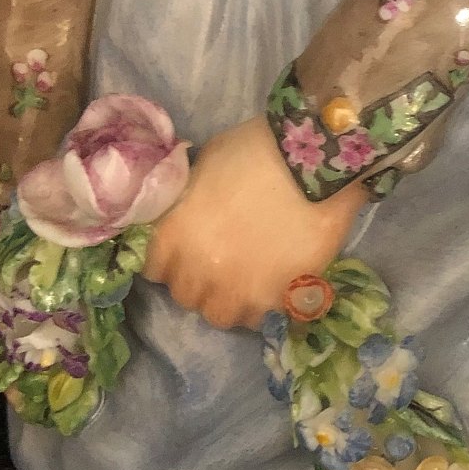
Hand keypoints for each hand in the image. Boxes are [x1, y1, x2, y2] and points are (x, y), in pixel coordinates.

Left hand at [143, 116, 367, 329]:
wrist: (313, 162)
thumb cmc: (255, 152)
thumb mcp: (203, 168)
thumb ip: (189, 201)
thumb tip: (191, 212)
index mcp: (173, 236)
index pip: (154, 270)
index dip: (172, 261)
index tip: (189, 252)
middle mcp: (199, 269)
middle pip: (186, 297)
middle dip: (200, 282)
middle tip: (221, 265)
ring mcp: (240, 288)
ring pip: (222, 316)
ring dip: (230, 301)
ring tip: (248, 283)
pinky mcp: (279, 297)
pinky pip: (262, 318)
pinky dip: (264, 306)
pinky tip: (274, 286)